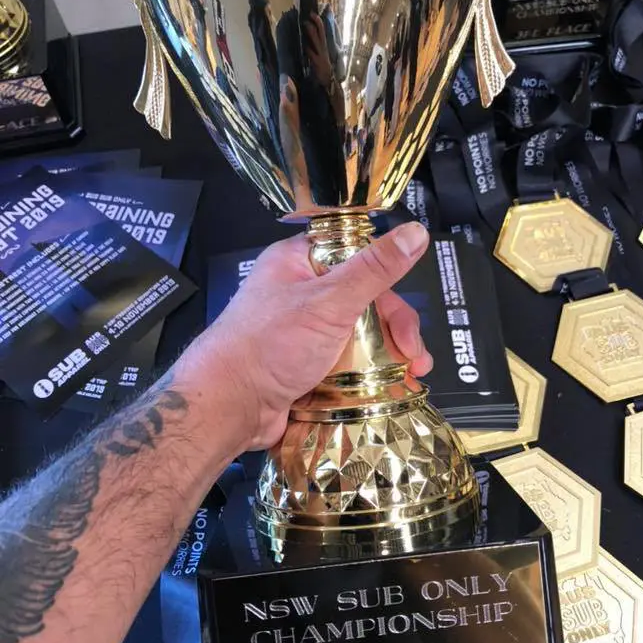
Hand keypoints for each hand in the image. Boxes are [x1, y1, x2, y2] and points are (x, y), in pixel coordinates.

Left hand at [190, 222, 431, 451]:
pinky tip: (388, 386)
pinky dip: (369, 374)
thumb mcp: (329, 302)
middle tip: (411, 354)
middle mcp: (301, 293)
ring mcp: (304, 332)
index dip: (388, 282)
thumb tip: (413, 234)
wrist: (228, 408)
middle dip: (395, 329)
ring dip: (388, 355)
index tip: (404, 312)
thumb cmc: (264, 348)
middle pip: (366, 300)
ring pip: (361, 335)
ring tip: (408, 375)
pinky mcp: (307, 365)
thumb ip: (374, 269)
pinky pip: (348, 363)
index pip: (358, 256)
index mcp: (299, 263)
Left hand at [304, 12, 332, 87]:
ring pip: (317, 41)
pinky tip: (305, 46)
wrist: (327, 81)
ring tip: (306, 24)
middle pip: (321, 33)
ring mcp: (321, 55)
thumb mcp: (319, 55)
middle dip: (316, 23)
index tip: (312, 13)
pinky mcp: (318, 63)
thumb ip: (314, 47)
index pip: (321, 31)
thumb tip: (306, 39)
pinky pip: (313, 55)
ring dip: (311, 32)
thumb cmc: (321, 68)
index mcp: (323, 46)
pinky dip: (309, 50)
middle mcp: (323, 48)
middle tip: (310, 14)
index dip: (317, 22)